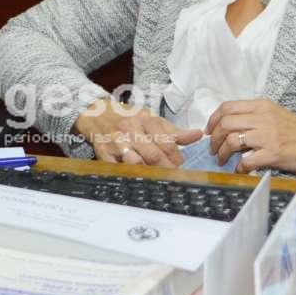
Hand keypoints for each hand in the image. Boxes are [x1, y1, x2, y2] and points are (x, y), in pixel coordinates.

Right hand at [75, 98, 201, 167]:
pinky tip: (140, 179)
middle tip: (174, 177)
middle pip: (153, 155)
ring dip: (150, 174)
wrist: (97, 114)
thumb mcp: (151, 120)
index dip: (176, 157)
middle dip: (166, 168)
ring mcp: (116, 142)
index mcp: (144, 120)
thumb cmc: (129, 118)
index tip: (182, 165)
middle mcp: (130, 130)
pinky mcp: (103, 154)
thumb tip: (198, 135)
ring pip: (136, 163)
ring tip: (160, 180)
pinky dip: (130, 175)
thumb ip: (174, 131)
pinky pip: (118, 169)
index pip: (166, 142)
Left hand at [205, 99, 295, 174]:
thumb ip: (255, 117)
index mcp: (263, 106)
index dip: (213, 120)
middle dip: (214, 139)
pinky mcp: (275, 154)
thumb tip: (230, 127)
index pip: (227, 107)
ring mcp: (269, 136)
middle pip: (225, 123)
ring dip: (222, 153)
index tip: (209, 131)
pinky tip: (240, 170)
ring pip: (231, 140)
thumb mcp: (277, 115)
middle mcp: (264, 118)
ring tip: (222, 160)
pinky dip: (239, 167)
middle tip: (213, 149)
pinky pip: (247, 160)